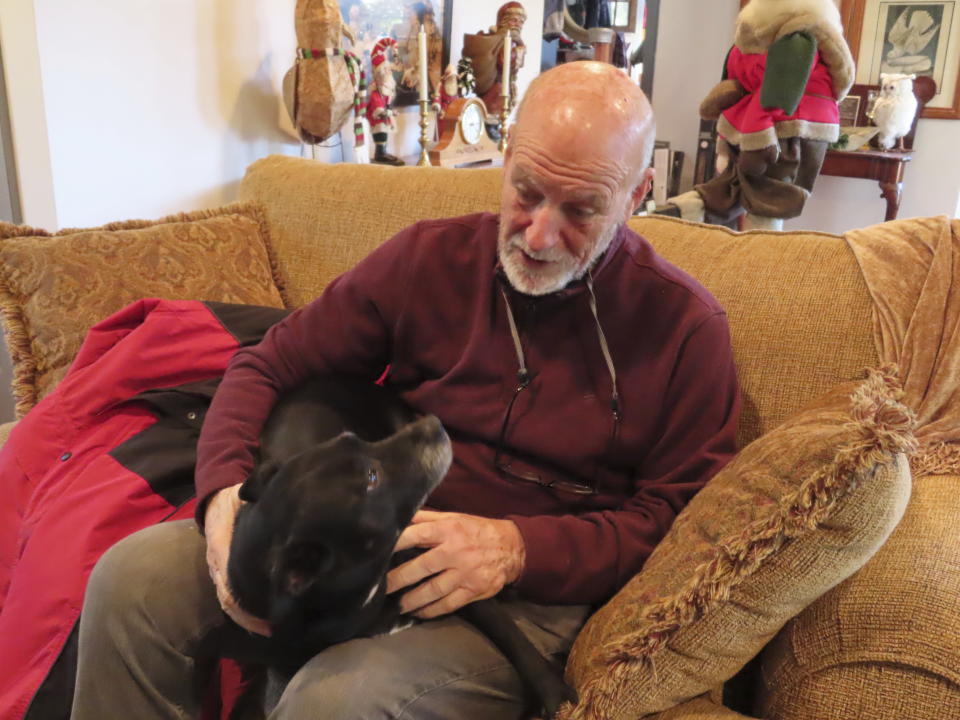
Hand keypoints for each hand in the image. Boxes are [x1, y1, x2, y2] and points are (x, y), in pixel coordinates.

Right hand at [204, 485, 270, 635]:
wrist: (214, 496)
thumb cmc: (234, 499)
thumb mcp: (245, 499)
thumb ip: (261, 507)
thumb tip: (286, 515)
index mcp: (221, 545)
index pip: (229, 585)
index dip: (245, 606)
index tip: (267, 619)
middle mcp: (216, 561)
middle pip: (227, 599)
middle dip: (248, 618)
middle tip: (272, 630)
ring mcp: (215, 566)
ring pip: (225, 599)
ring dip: (244, 617)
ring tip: (267, 629)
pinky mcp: (220, 568)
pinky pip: (227, 593)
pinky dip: (240, 608)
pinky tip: (257, 616)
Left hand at [385, 510, 524, 618]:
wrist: (513, 547)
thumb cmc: (477, 530)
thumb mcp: (454, 518)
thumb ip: (427, 518)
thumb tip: (401, 516)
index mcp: (448, 530)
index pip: (417, 535)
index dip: (396, 544)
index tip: (378, 553)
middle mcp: (456, 551)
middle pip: (421, 567)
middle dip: (398, 579)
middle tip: (382, 588)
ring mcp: (465, 572)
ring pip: (433, 590)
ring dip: (412, 600)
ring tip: (398, 605)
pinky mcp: (474, 590)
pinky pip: (449, 604)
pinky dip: (432, 611)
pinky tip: (419, 613)